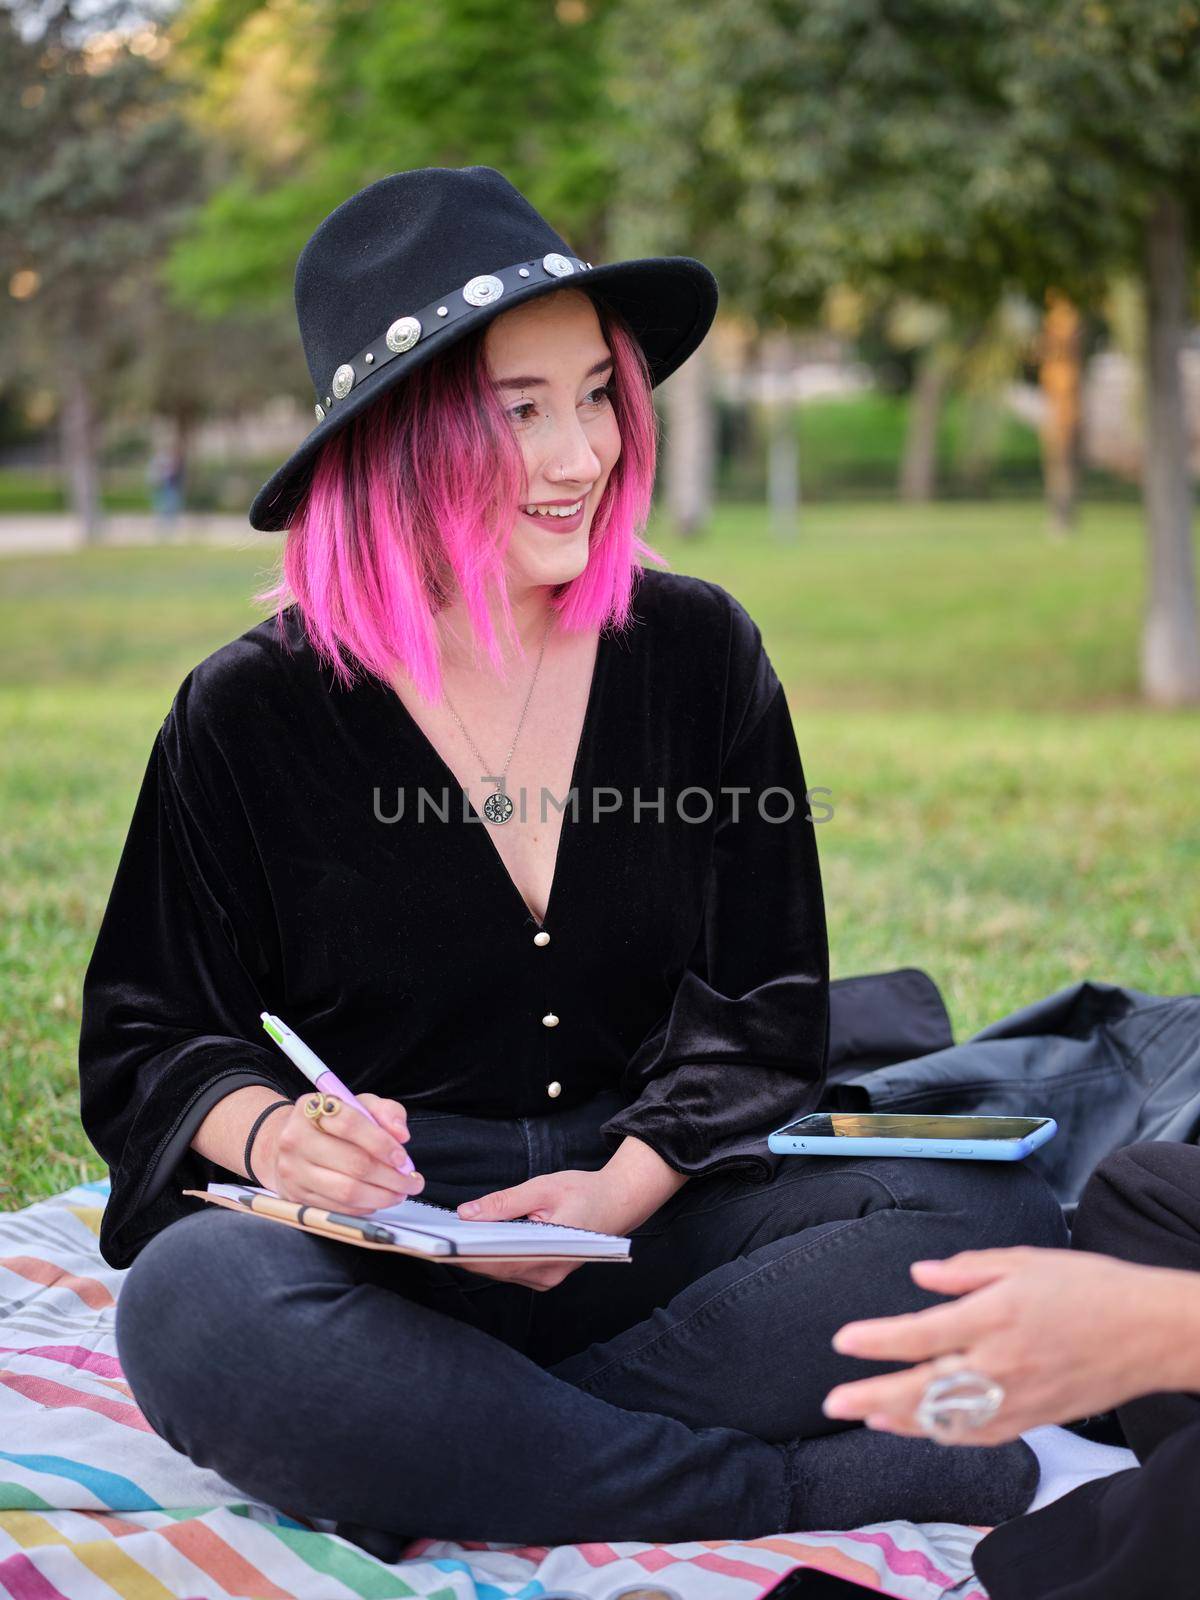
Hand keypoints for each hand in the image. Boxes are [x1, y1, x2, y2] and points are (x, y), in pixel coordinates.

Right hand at [256, 1092, 424, 1212]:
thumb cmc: (331, 1124)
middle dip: (391, 1176)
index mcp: (311, 1109)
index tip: (403, 1158)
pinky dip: (364, 1207)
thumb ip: (384, 1111)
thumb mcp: (357, 1105)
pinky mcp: (296, 1196)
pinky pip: (338, 1208)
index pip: (350, 1124)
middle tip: (412, 1181)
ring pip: (347, 1191)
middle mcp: (296, 1140)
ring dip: (382, 1196)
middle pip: (353, 1163)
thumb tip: (401, 1134)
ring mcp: (293, 1171)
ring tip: (400, 1192)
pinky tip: (377, 1199)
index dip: (382, 1143)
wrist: (287, 1144)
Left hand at [453, 1167, 637, 1291]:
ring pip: (501, 1270)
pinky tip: (478, 1239)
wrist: (620, 1202)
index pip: (496, 1261)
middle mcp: (546, 1274)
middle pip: (495, 1268)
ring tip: (452, 1234)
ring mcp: (546, 1277)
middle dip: (466, 1252)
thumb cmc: (585, 1192)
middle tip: (437, 1235)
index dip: (465, 1253)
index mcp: (549, 1256)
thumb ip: (504, 1203)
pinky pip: (511, 1267)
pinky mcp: (545, 1272)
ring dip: (478, 1254)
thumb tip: (468, 1213)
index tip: (439, 1243)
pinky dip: (493, 1254)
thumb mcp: (542, 1188)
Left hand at [821, 1247, 1193, 1445]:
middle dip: (873, 1397)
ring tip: (867, 1416)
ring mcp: (1017, 1398)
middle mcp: (1001, 1363)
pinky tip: (922, 1427)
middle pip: (924, 1389)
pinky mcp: (1034, 1418)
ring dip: (902, 1421)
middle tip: (834, 1402)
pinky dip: (946, 1434)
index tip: (843, 1342)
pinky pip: (981, 1435)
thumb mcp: (1024, 1261)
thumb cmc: (1090, 1288)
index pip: (922, 1335)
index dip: (877, 1342)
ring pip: (947, 1420)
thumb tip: (921, 1275)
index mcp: (995, 1316)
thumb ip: (967, 1269)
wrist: (1148, 1332)